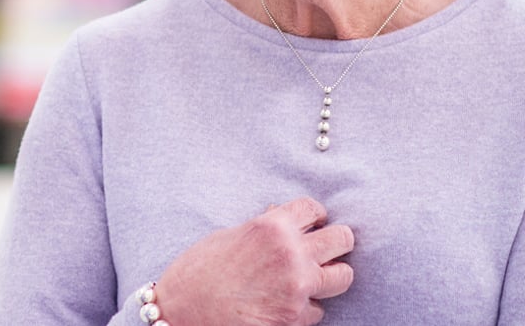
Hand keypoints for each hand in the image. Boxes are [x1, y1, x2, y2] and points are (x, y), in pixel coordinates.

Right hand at [154, 197, 353, 325]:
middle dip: (335, 242)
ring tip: (312, 278)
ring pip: (343, 276)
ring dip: (330, 276)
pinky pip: (318, 310)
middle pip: (342, 239)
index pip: (314, 208)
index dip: (315, 216)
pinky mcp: (294, 319)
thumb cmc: (198, 271)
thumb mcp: (231, 235)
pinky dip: (306, 308)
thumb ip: (264, 228)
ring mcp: (296, 288)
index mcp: (272, 226)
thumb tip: (284, 220)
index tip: (314, 223)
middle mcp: (291, 254)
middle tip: (324, 249)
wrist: (182, 311)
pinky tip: (285, 304)